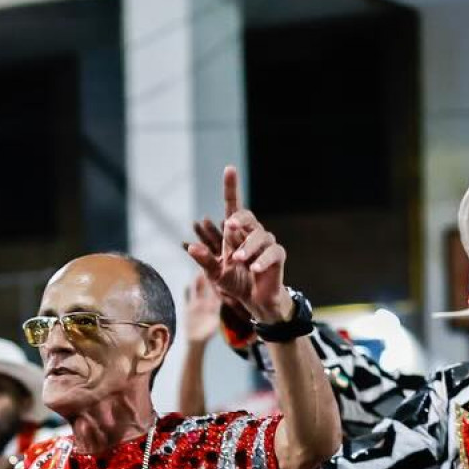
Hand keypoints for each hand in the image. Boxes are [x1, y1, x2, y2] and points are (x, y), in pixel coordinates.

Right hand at [181, 275, 222, 346]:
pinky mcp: (188, 307)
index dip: (218, 285)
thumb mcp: (214, 325)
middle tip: (209, 268)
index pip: (217, 293)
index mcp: (214, 307)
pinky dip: (187, 291)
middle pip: (207, 289)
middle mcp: (206, 304)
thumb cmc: (206, 335)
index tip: (220, 276)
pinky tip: (186, 284)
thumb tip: (220, 308)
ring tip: (198, 273)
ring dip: (198, 282)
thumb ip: (216, 315)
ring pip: (198, 290)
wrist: (195, 341)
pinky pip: (187, 297)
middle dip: (208, 279)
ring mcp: (197, 304)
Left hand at [187, 166, 291, 326]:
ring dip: (247, 248)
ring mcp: (266, 243)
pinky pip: (272, 252)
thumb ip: (204, 260)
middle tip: (230, 227)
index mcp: (234, 233)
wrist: (254, 299)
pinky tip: (253, 268)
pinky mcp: (277, 256)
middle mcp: (251, 233)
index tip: (229, 169)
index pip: (233, 205)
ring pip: (260, 235)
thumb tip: (190, 247)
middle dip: (240, 219)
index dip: (231, 187)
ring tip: (238, 260)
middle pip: (248, 217)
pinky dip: (261, 260)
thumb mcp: (215, 274)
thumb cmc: (235, 282)